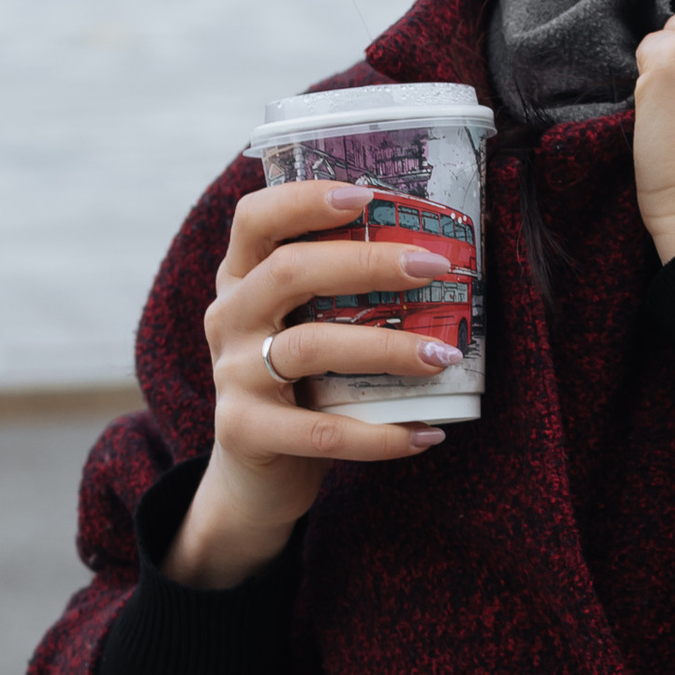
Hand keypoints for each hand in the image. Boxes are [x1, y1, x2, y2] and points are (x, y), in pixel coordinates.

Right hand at [166, 180, 463, 588]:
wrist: (253, 478)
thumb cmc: (299, 389)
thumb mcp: (306, 329)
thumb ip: (342, 294)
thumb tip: (436, 257)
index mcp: (242, 281)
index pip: (255, 220)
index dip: (304, 200)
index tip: (367, 196)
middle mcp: (229, 319)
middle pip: (290, 272)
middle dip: (369, 263)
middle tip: (434, 269)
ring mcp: (232, 375)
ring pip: (310, 347)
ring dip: (387, 348)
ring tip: (444, 356)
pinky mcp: (244, 432)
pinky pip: (321, 431)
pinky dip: (380, 435)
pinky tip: (427, 433)